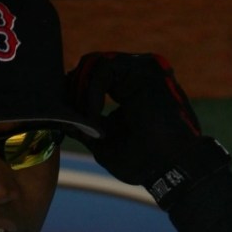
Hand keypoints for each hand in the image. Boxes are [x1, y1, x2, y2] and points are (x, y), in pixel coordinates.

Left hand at [66, 52, 228, 206]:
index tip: (64, 117)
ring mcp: (142, 68)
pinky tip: (95, 117)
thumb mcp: (102, 141)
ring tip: (88, 122)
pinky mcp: (145, 68)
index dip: (72, 94)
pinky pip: (103, 68)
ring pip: (92, 63)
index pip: (90, 77)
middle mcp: (135, 74)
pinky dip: (92, 93)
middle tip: (73, 120)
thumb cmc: (141, 162)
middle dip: (73, 92)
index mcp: (127, 88)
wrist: (170, 168)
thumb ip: (83, 123)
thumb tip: (60, 114)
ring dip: (81, 94)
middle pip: (88, 65)